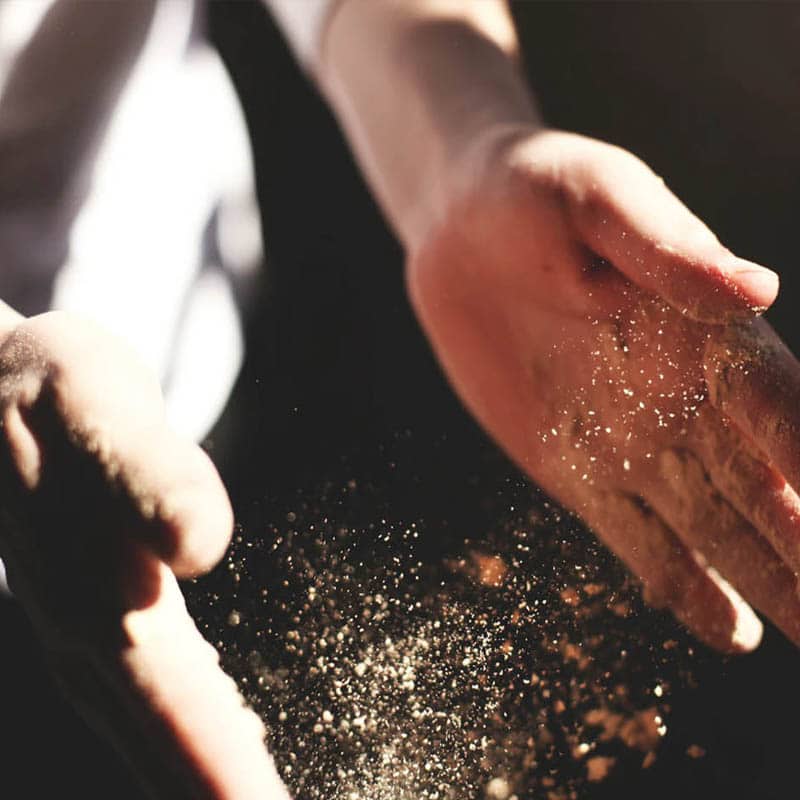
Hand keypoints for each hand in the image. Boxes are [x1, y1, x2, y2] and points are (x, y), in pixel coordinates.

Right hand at [0, 306, 288, 798]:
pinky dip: (184, 735)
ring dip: (197, 777)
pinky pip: (146, 695)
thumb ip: (150, 478)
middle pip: (165, 744)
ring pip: (148, 730)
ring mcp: (84, 627)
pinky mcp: (92, 609)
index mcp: (101, 598)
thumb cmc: (51, 392)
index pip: (183, 713)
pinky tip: (209, 745)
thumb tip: (202, 545)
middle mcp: (89, 631)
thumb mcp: (99, 409)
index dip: (225, 778)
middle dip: (217, 793)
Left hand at [408, 127, 799, 652]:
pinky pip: (637, 537)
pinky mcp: (577, 469)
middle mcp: (687, 399)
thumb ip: (668, 252)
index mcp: (709, 332)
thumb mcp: (600, 202)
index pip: (786, 409)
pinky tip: (730, 630)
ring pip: (715, 528)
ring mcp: (633, 441)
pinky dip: (682, 584)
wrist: (462, 232)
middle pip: (768, 490)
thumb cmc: (539, 193)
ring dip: (768, 584)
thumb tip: (757, 291)